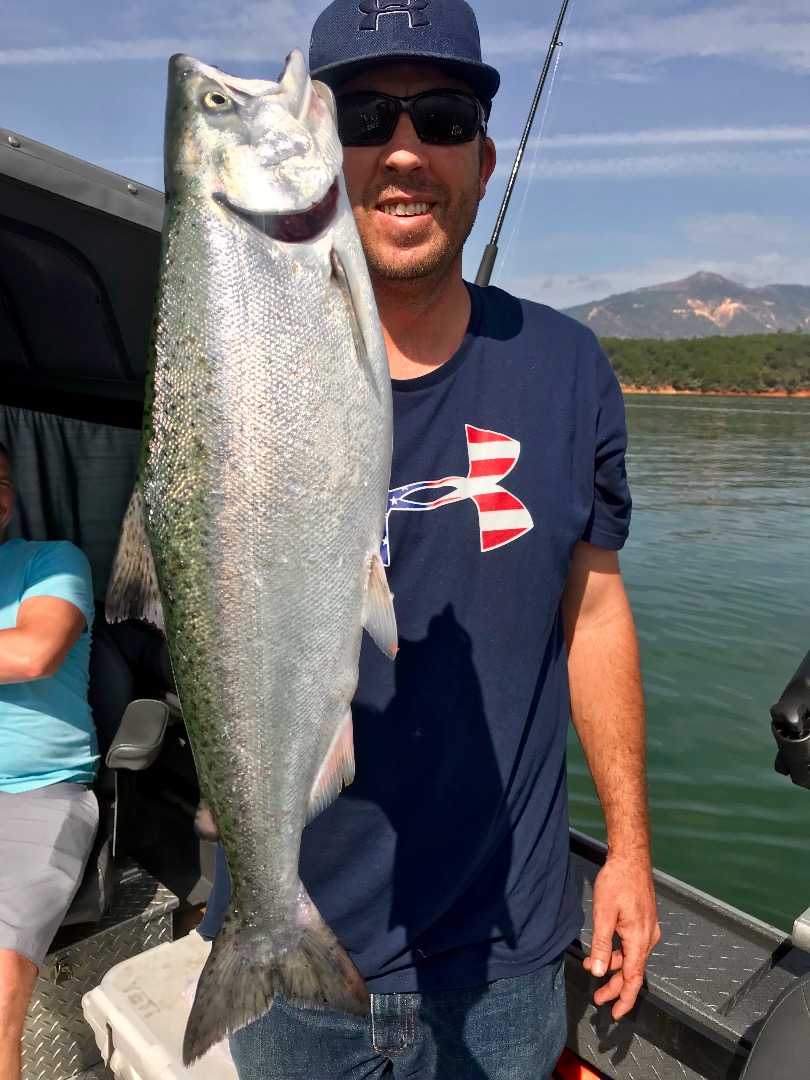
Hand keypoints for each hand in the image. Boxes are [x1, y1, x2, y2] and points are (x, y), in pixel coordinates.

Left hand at [583, 851, 659, 1019]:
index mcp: (639, 939)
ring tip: (592, 967)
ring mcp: (647, 928)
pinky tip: (603, 949)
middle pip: (632, 970)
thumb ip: (601, 944)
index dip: (624, 998)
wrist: (630, 857)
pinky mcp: (643, 920)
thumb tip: (598, 971)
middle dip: (614, 985)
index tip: (616, 1014)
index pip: (633, 978)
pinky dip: (617, 951)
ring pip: (631, 957)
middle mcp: (648, 937)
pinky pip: (632, 944)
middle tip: (598, 997)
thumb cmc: (617, 881)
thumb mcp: (603, 913)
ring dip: (613, 965)